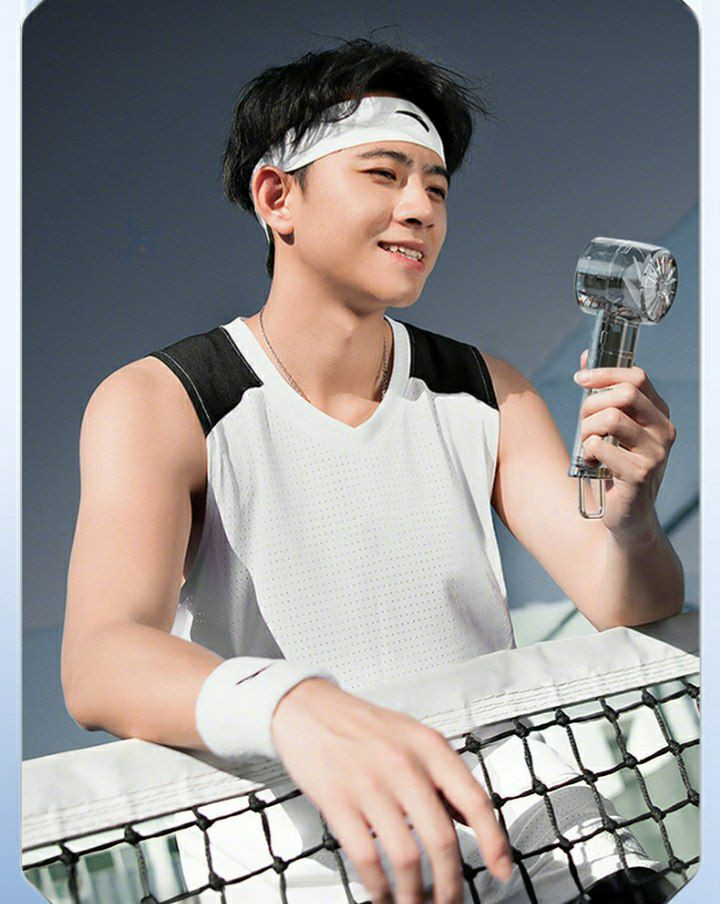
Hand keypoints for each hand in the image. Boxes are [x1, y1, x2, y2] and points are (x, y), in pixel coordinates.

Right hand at [271, 678, 512, 903]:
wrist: (307, 708)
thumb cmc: (361, 725)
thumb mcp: (412, 737)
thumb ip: (442, 776)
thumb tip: (471, 821)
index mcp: (429, 747)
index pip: (474, 799)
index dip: (493, 842)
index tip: (501, 871)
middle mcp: (404, 764)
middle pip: (440, 838)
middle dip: (450, 884)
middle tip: (449, 902)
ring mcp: (369, 783)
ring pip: (406, 857)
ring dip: (414, 894)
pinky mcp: (338, 801)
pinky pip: (366, 858)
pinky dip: (379, 887)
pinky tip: (383, 894)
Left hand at [574, 349, 676, 537]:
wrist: (625, 515)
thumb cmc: (614, 468)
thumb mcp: (609, 428)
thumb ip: (601, 395)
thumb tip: (586, 359)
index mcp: (658, 414)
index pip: (637, 377)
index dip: (605, 373)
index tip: (580, 378)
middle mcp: (663, 431)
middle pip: (624, 394)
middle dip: (592, 404)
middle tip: (584, 423)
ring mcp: (656, 453)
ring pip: (610, 418)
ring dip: (587, 429)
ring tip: (588, 445)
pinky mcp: (641, 474)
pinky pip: (601, 447)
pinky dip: (588, 453)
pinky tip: (592, 464)